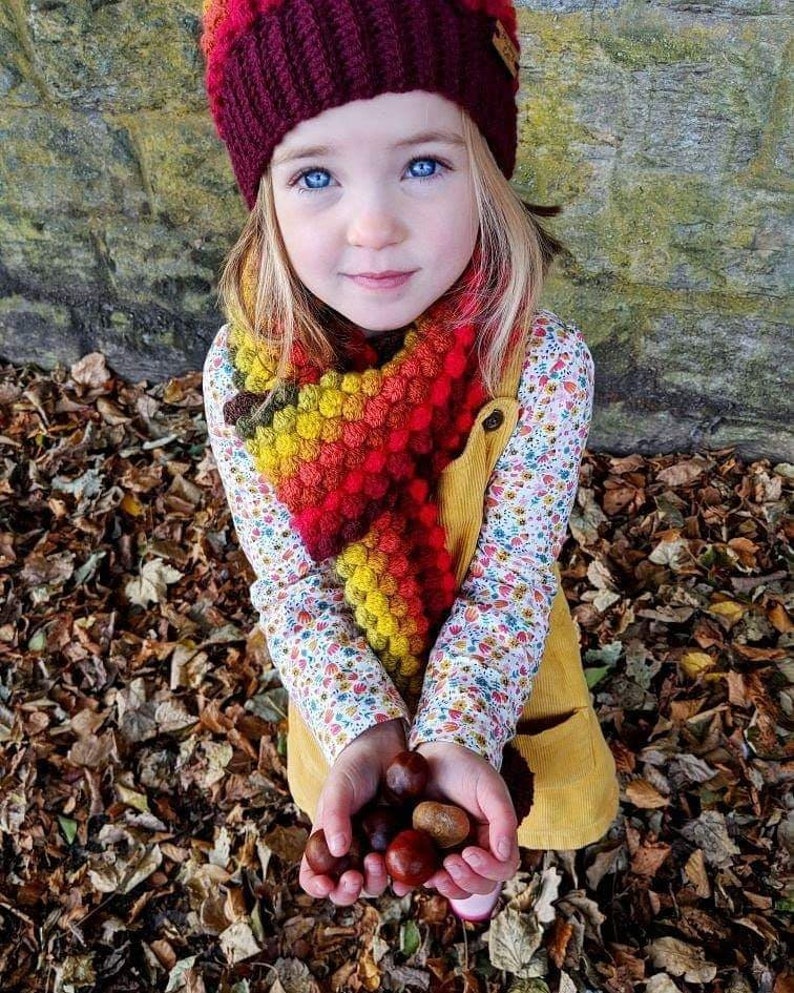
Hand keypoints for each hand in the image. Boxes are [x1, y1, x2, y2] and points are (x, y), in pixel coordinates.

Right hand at [299, 718, 405, 904]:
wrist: (386, 749)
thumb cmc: (354, 766)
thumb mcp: (339, 787)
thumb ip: (334, 816)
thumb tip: (337, 851)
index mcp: (327, 842)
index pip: (313, 875)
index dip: (316, 886)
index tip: (325, 884)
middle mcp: (350, 853)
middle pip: (344, 889)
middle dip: (347, 891)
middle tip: (354, 877)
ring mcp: (376, 851)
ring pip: (372, 884)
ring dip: (373, 882)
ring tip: (377, 861)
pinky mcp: (401, 847)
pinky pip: (401, 874)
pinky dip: (401, 881)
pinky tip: (403, 877)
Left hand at [414, 741, 519, 901]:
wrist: (432, 754)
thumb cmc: (465, 766)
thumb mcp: (489, 787)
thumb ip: (503, 819)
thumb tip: (504, 854)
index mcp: (494, 837)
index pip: (501, 867)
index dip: (488, 869)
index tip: (469, 853)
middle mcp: (474, 849)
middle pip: (480, 884)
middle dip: (466, 881)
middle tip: (450, 863)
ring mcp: (449, 852)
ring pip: (455, 886)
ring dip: (447, 887)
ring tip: (435, 875)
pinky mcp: (425, 850)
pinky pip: (424, 874)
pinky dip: (417, 882)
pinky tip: (407, 882)